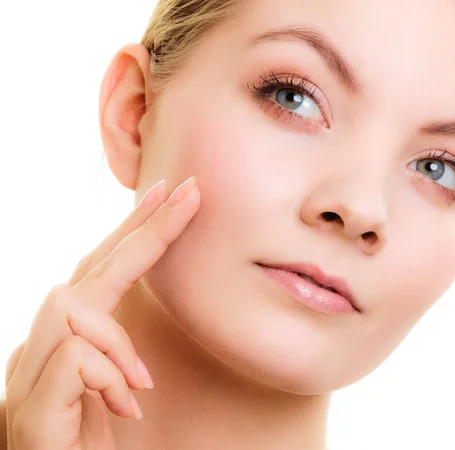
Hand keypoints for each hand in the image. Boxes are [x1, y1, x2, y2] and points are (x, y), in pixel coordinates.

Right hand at [3, 176, 199, 449]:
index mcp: (64, 341)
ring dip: (116, 339)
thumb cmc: (89, 445)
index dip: (132, 230)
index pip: (97, 270)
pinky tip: (126, 405)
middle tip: (187, 192)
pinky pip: (75, 356)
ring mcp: (27, 377)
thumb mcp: (113, 388)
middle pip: (87, 271)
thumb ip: (115, 351)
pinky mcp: (31, 410)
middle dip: (143, 229)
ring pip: (70, 305)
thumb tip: (136, 324)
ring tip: (139, 384)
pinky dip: (109, 373)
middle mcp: (38, 349)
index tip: (166, 194)